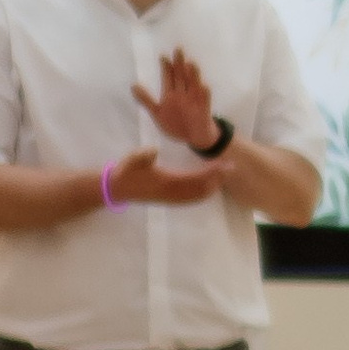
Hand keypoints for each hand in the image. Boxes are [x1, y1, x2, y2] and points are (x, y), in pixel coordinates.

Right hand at [104, 147, 223, 207]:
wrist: (117, 189)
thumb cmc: (125, 172)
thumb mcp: (131, 160)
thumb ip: (142, 155)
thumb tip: (154, 150)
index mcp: (167, 182)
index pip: (195, 179)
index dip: (211, 173)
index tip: (223, 164)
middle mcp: (172, 193)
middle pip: (201, 189)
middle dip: (217, 179)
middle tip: (232, 168)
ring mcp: (171, 198)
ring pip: (198, 196)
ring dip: (212, 187)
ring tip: (225, 176)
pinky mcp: (169, 199)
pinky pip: (191, 199)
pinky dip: (203, 194)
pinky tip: (210, 188)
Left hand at [133, 50, 219, 152]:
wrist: (194, 137)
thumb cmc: (176, 123)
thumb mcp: (157, 113)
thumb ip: (146, 100)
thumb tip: (132, 86)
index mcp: (171, 94)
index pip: (169, 78)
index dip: (166, 68)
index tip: (163, 57)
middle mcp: (183, 94)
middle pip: (181, 77)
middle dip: (179, 64)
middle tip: (178, 50)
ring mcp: (194, 101)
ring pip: (193, 85)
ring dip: (192, 75)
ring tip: (190, 64)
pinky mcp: (204, 110)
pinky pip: (205, 101)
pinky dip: (204, 94)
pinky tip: (203, 86)